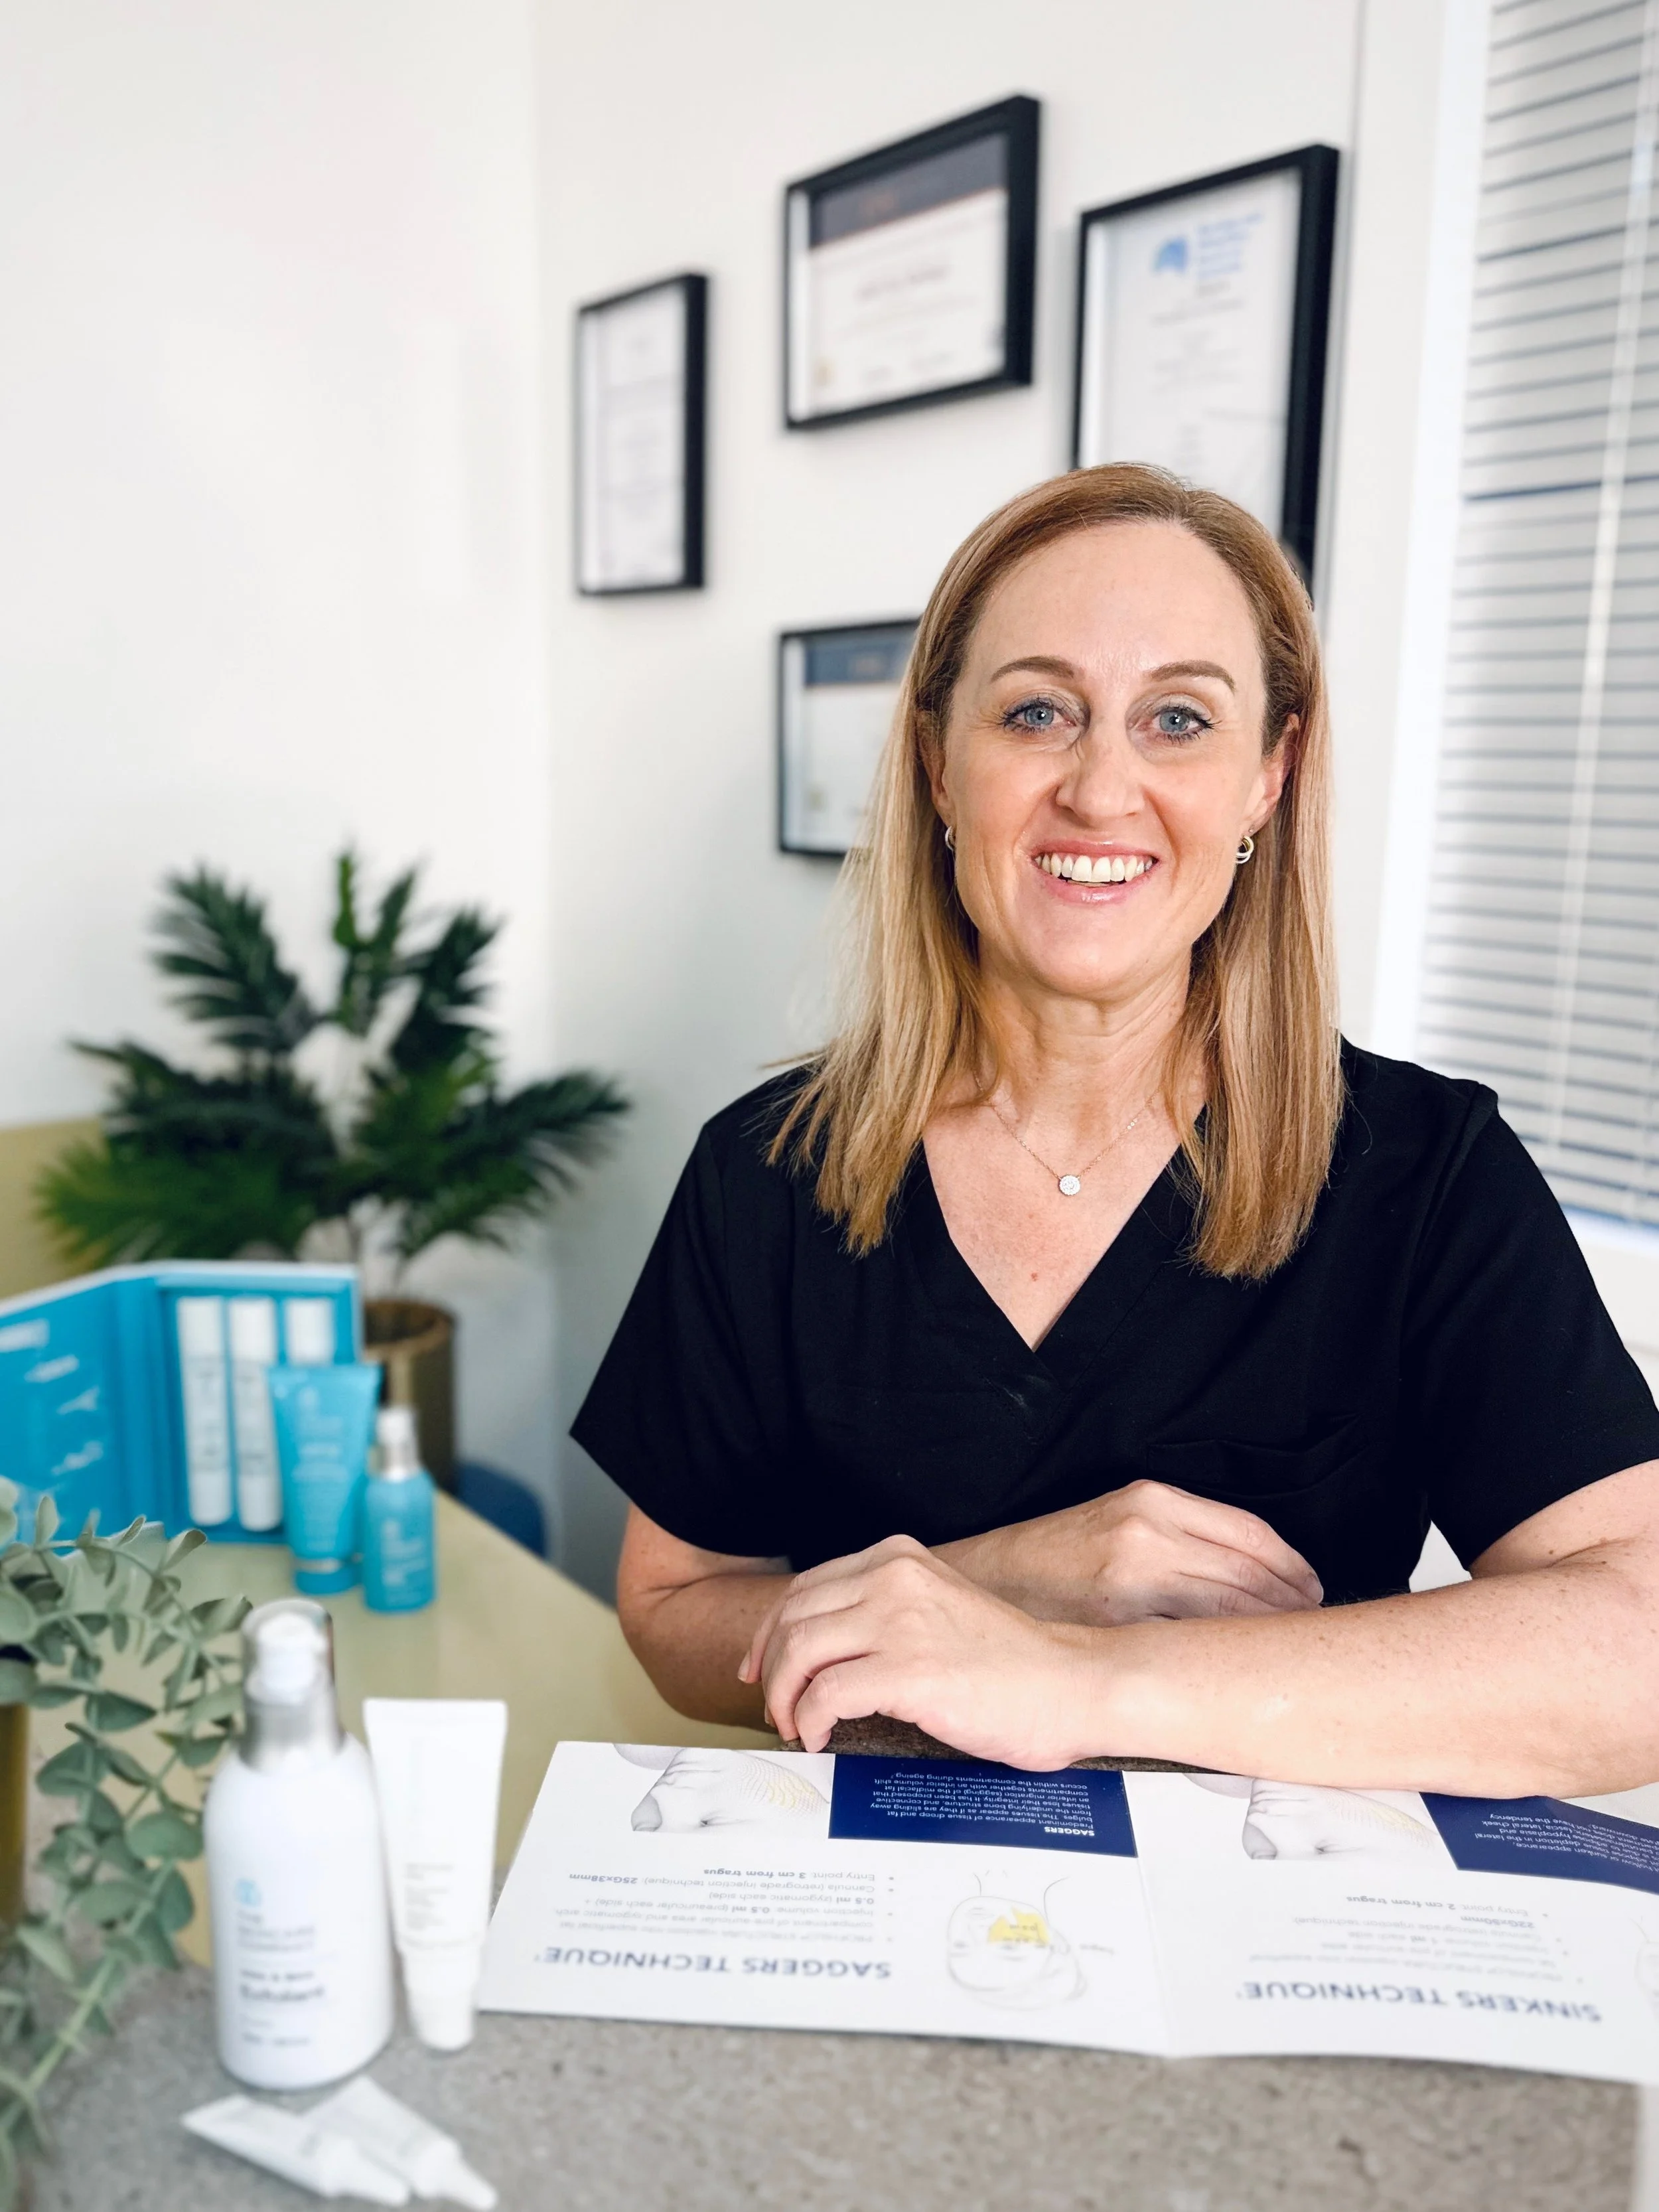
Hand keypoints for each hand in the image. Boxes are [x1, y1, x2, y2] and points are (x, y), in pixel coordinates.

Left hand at [738, 1536, 1093, 1765]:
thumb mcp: (938, 1608)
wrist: (1070, 1685)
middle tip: (773, 1706)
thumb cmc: (1012, 1663)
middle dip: (770, 1668)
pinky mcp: (909, 1671)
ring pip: (799, 1652)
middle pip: (792, 1618)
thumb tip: (826, 1647)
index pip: (805, 1588)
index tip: (760, 1665)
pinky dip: (810, 1719)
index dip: (771, 1632)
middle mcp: (893, 1579)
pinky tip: (820, 1736)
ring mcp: (900, 1622)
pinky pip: (826, 1694)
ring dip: (784, 1697)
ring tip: (795, 1725)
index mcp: (898, 1559)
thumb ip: (886, 1611)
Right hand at [942, 1480, 1322, 1626]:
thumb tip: (1250, 1572)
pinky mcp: (1120, 1625)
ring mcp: (1134, 1582)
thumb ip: (1178, 1536)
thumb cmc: (1048, 1562)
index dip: (1295, 1570)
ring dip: (1272, 1634)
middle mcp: (1147, 1534)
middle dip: (1294, 1607)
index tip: (1310, 1591)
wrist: (985, 1588)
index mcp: (1151, 1501)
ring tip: (1286, 1652)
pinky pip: (1196, 1644)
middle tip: (1312, 1628)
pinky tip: (1237, 1668)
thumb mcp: (1115, 1520)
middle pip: (1253, 1575)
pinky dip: (1228, 1656)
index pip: (1253, 1536)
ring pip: (1234, 1611)